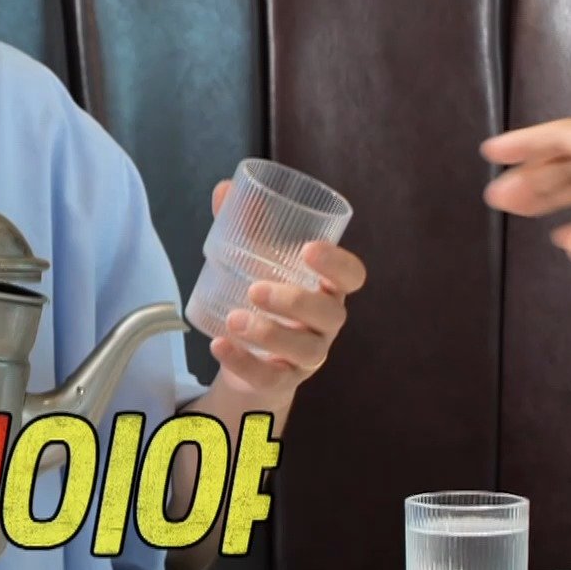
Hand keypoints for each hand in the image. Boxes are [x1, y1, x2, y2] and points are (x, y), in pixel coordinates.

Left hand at [204, 179, 366, 397]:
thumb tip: (225, 188)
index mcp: (326, 287)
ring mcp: (308, 355)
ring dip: (269, 333)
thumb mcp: (255, 260)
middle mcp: (325, 323)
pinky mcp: (283, 381)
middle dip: (295, 301)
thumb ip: (243, 225)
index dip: (338, 263)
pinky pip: (271, 378)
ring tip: (234, 319)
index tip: (310, 248)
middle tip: (255, 288)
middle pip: (330, 314)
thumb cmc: (263, 296)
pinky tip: (218, 345)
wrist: (248, 354)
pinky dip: (243, 363)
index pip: (352, 276)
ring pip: (304, 350)